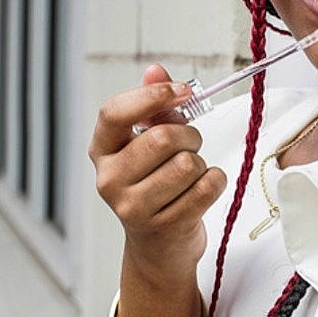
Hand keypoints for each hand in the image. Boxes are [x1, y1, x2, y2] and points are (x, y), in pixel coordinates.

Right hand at [88, 63, 227, 281]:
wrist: (159, 246)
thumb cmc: (155, 186)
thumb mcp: (147, 144)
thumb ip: (153, 106)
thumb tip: (155, 70)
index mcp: (102, 151)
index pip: (115, 113)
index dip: (152, 96)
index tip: (182, 91)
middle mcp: (110, 180)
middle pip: (163, 138)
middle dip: (189, 136)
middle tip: (190, 146)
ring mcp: (133, 207)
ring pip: (188, 164)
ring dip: (200, 164)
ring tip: (190, 175)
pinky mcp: (164, 227)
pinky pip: (207, 187)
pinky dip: (215, 182)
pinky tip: (201, 191)